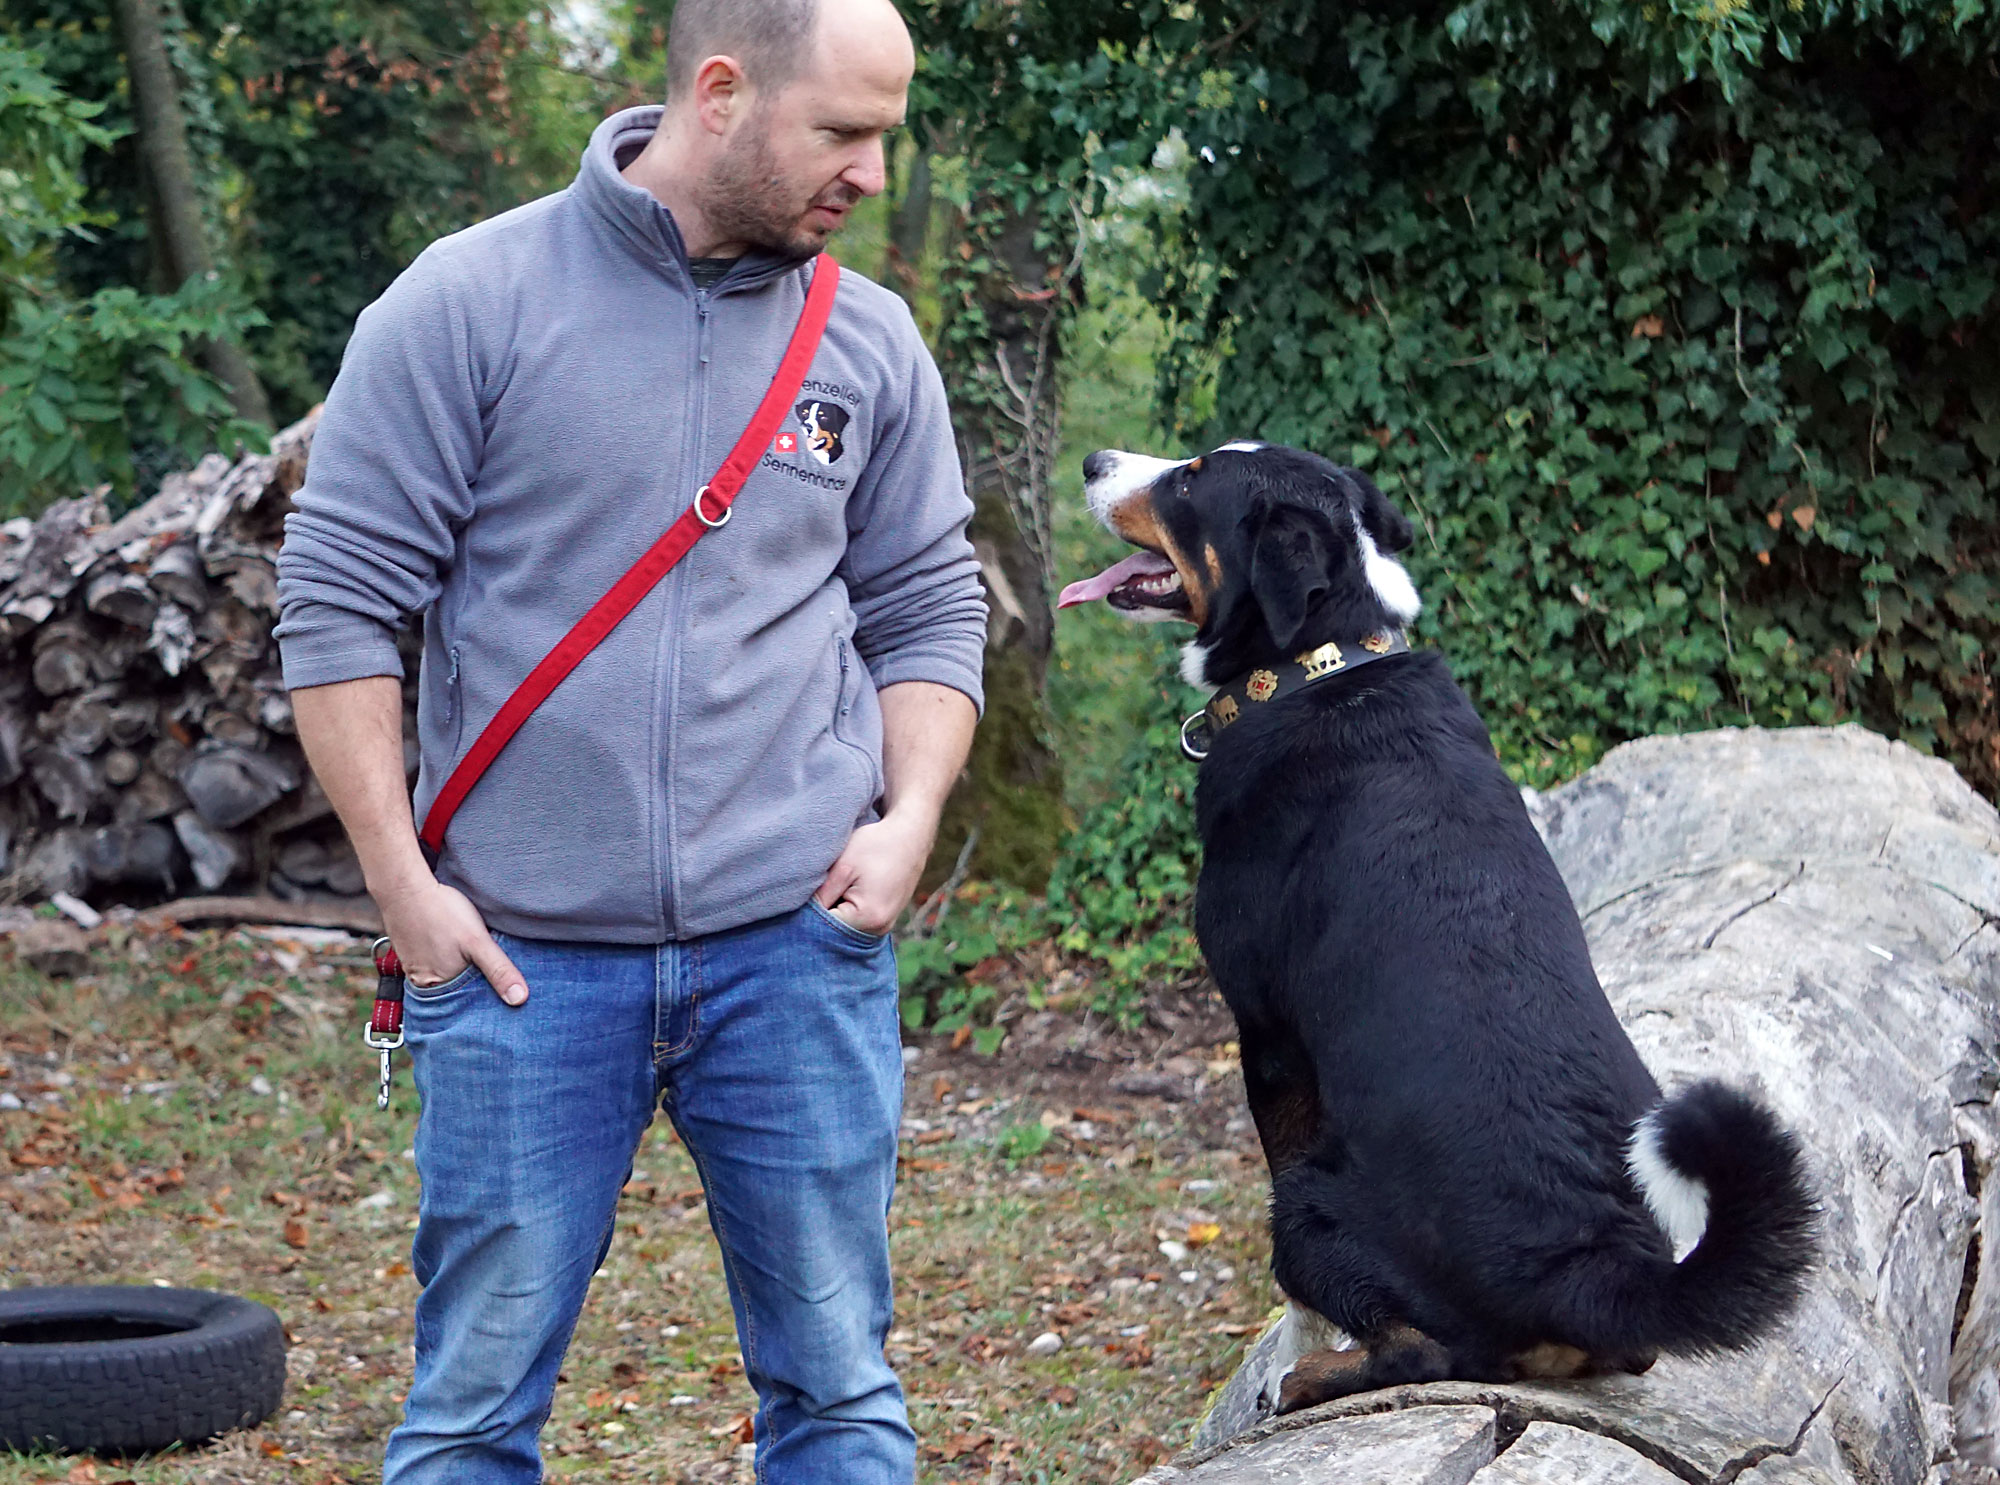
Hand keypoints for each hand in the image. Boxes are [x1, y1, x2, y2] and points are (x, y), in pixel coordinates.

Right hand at [376, 873, 528, 1005]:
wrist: (404, 887)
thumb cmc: (440, 911)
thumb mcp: (477, 941)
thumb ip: (499, 970)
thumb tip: (520, 1000)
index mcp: (439, 986)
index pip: (470, 1002)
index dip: (489, 997)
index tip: (507, 992)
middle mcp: (423, 983)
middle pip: (457, 990)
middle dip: (476, 983)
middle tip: (492, 970)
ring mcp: (414, 968)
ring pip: (446, 976)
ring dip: (461, 970)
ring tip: (474, 957)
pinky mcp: (411, 953)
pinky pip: (434, 963)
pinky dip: (447, 958)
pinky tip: (454, 946)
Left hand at [815, 811, 934, 935]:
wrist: (910, 834)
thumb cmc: (876, 845)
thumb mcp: (843, 867)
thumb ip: (821, 895)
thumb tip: (803, 915)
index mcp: (868, 917)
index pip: (825, 928)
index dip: (809, 914)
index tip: (800, 899)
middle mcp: (880, 927)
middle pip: (838, 931)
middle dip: (822, 916)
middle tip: (812, 893)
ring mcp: (886, 924)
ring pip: (849, 926)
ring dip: (837, 911)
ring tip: (833, 888)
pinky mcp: (888, 917)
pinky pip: (860, 921)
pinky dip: (849, 910)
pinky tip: (846, 891)